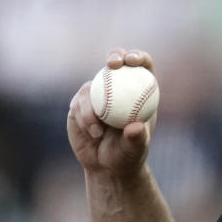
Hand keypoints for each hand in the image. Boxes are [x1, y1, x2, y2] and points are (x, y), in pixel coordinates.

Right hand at [67, 48, 156, 178]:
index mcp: (139, 90)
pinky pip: (79, 104)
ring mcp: (96, 94)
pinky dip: (85, 118)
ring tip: (99, 131)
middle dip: (115, 56)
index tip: (132, 61)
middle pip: (116, 62)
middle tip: (112, 64)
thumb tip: (135, 127)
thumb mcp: (136, 149)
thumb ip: (137, 138)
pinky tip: (93, 132)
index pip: (142, 66)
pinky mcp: (79, 105)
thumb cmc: (128, 155)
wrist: (107, 166)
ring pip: (92, 87)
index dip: (138, 57)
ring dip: (94, 108)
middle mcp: (117, 87)